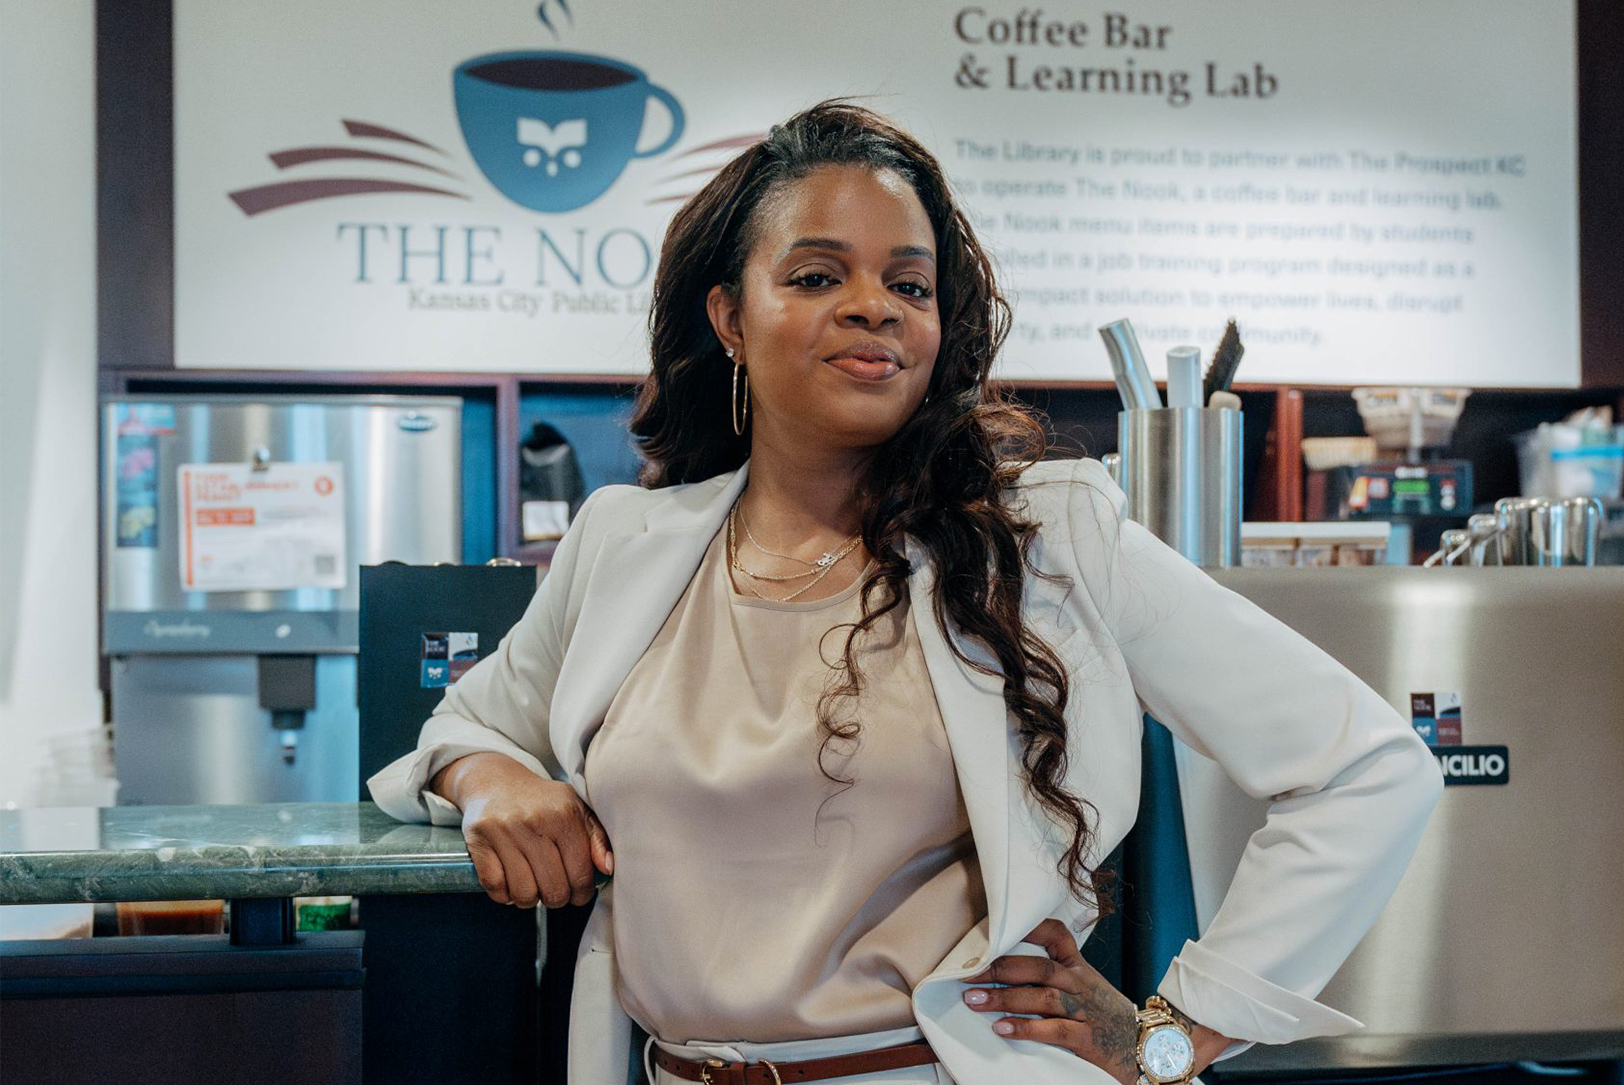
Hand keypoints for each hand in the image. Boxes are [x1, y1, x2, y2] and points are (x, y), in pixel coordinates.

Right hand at [431, 752, 613, 909]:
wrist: (495, 782)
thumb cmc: (542, 802)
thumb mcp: (577, 809)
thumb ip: (598, 838)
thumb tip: (608, 868)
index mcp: (564, 814)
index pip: (581, 875)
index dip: (582, 893)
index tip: (578, 892)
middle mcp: (534, 821)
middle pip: (553, 890)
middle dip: (557, 899)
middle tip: (554, 890)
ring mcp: (504, 831)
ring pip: (523, 893)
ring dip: (529, 899)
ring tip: (532, 885)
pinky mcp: (478, 840)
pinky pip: (495, 888)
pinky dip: (503, 894)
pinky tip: (510, 882)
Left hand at [960, 918, 1140, 1084]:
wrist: (1148, 1046)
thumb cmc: (1106, 1016)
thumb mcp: (1084, 988)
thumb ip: (1052, 976)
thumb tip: (1001, 968)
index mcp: (1078, 967)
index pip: (1056, 935)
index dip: (1028, 927)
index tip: (995, 926)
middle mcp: (1081, 984)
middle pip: (1038, 967)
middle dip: (999, 968)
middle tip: (967, 972)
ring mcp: (1086, 1010)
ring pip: (1042, 997)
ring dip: (1004, 998)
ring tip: (974, 1001)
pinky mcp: (1089, 1039)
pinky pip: (1055, 1030)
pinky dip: (1026, 1029)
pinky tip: (1002, 1028)